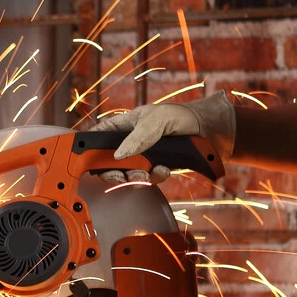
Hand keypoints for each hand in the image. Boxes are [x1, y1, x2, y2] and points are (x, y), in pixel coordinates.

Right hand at [93, 91, 237, 175]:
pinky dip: (154, 178)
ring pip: (127, 174)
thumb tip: (119, 155)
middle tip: (120, 176)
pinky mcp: (155, 169)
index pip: (100, 135)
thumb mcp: (158, 119)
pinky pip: (147, 179)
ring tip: (147, 173)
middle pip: (108, 161)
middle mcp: (130, 142)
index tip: (86, 160)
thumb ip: (138, 136)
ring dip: (135, 177)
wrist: (210, 134)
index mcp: (125, 124)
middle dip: (113, 171)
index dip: (89, 147)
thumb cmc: (182, 117)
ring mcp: (142, 157)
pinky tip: (164, 170)